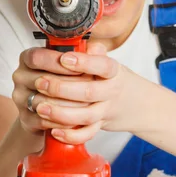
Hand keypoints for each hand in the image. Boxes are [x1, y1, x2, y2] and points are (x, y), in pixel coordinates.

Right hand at [12, 43, 105, 138]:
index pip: (37, 57)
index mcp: (29, 57)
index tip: (77, 67)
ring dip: (67, 106)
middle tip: (90, 89)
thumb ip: (87, 51)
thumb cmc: (70, 77)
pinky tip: (76, 120)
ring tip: (87, 106)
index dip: (57, 62)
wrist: (59, 104)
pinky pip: (43, 121)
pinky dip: (61, 122)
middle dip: (69, 86)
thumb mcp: (79, 61)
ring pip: (43, 103)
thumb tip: (94, 49)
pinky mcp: (25, 118)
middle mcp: (20, 76)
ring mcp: (20, 98)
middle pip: (42, 80)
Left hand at [33, 42, 147, 144]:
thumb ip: (92, 52)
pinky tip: (53, 131)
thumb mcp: (108, 61)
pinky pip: (86, 135)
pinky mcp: (100, 126)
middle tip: (39, 82)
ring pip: (85, 116)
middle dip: (61, 88)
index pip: (102, 65)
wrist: (136, 104)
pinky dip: (70, 136)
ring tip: (40, 107)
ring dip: (61, 113)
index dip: (84, 62)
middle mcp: (111, 91)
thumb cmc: (112, 79)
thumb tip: (77, 40)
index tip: (64, 58)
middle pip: (88, 92)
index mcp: (113, 71)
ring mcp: (106, 111)